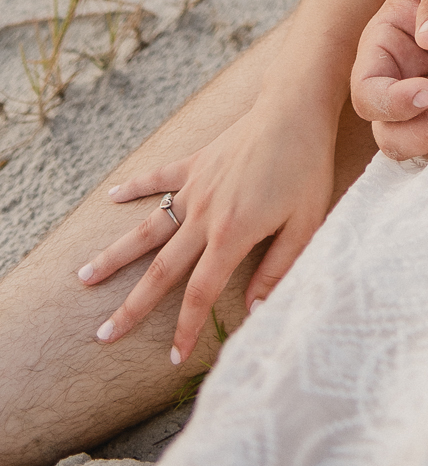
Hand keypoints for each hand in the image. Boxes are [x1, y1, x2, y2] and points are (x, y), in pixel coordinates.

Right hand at [79, 99, 336, 365]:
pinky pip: (159, 177)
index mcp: (231, 234)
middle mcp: (204, 215)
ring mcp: (196, 187)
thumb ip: (278, 268)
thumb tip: (255, 310)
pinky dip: (134, 187)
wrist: (296, 108)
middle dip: (131, 306)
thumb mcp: (306, 223)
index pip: (200, 294)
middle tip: (103, 334)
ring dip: (115, 255)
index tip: (172, 357)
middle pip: (160, 270)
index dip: (186, 329)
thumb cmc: (307, 166)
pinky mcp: (196, 162)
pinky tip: (112, 197)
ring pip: (147, 228)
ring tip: (83, 278)